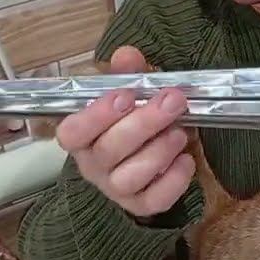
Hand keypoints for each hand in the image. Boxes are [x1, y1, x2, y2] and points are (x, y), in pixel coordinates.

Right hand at [54, 46, 193, 216]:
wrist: (138, 160)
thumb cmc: (127, 120)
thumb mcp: (127, 92)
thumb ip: (126, 73)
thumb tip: (127, 54)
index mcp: (81, 137)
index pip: (72, 132)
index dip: (96, 115)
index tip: (125, 95)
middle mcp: (92, 165)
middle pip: (110, 150)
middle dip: (144, 123)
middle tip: (173, 101)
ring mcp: (115, 188)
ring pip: (130, 177)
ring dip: (159, 152)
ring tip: (180, 132)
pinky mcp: (140, 205)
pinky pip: (154, 200)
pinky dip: (173, 181)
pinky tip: (186, 160)